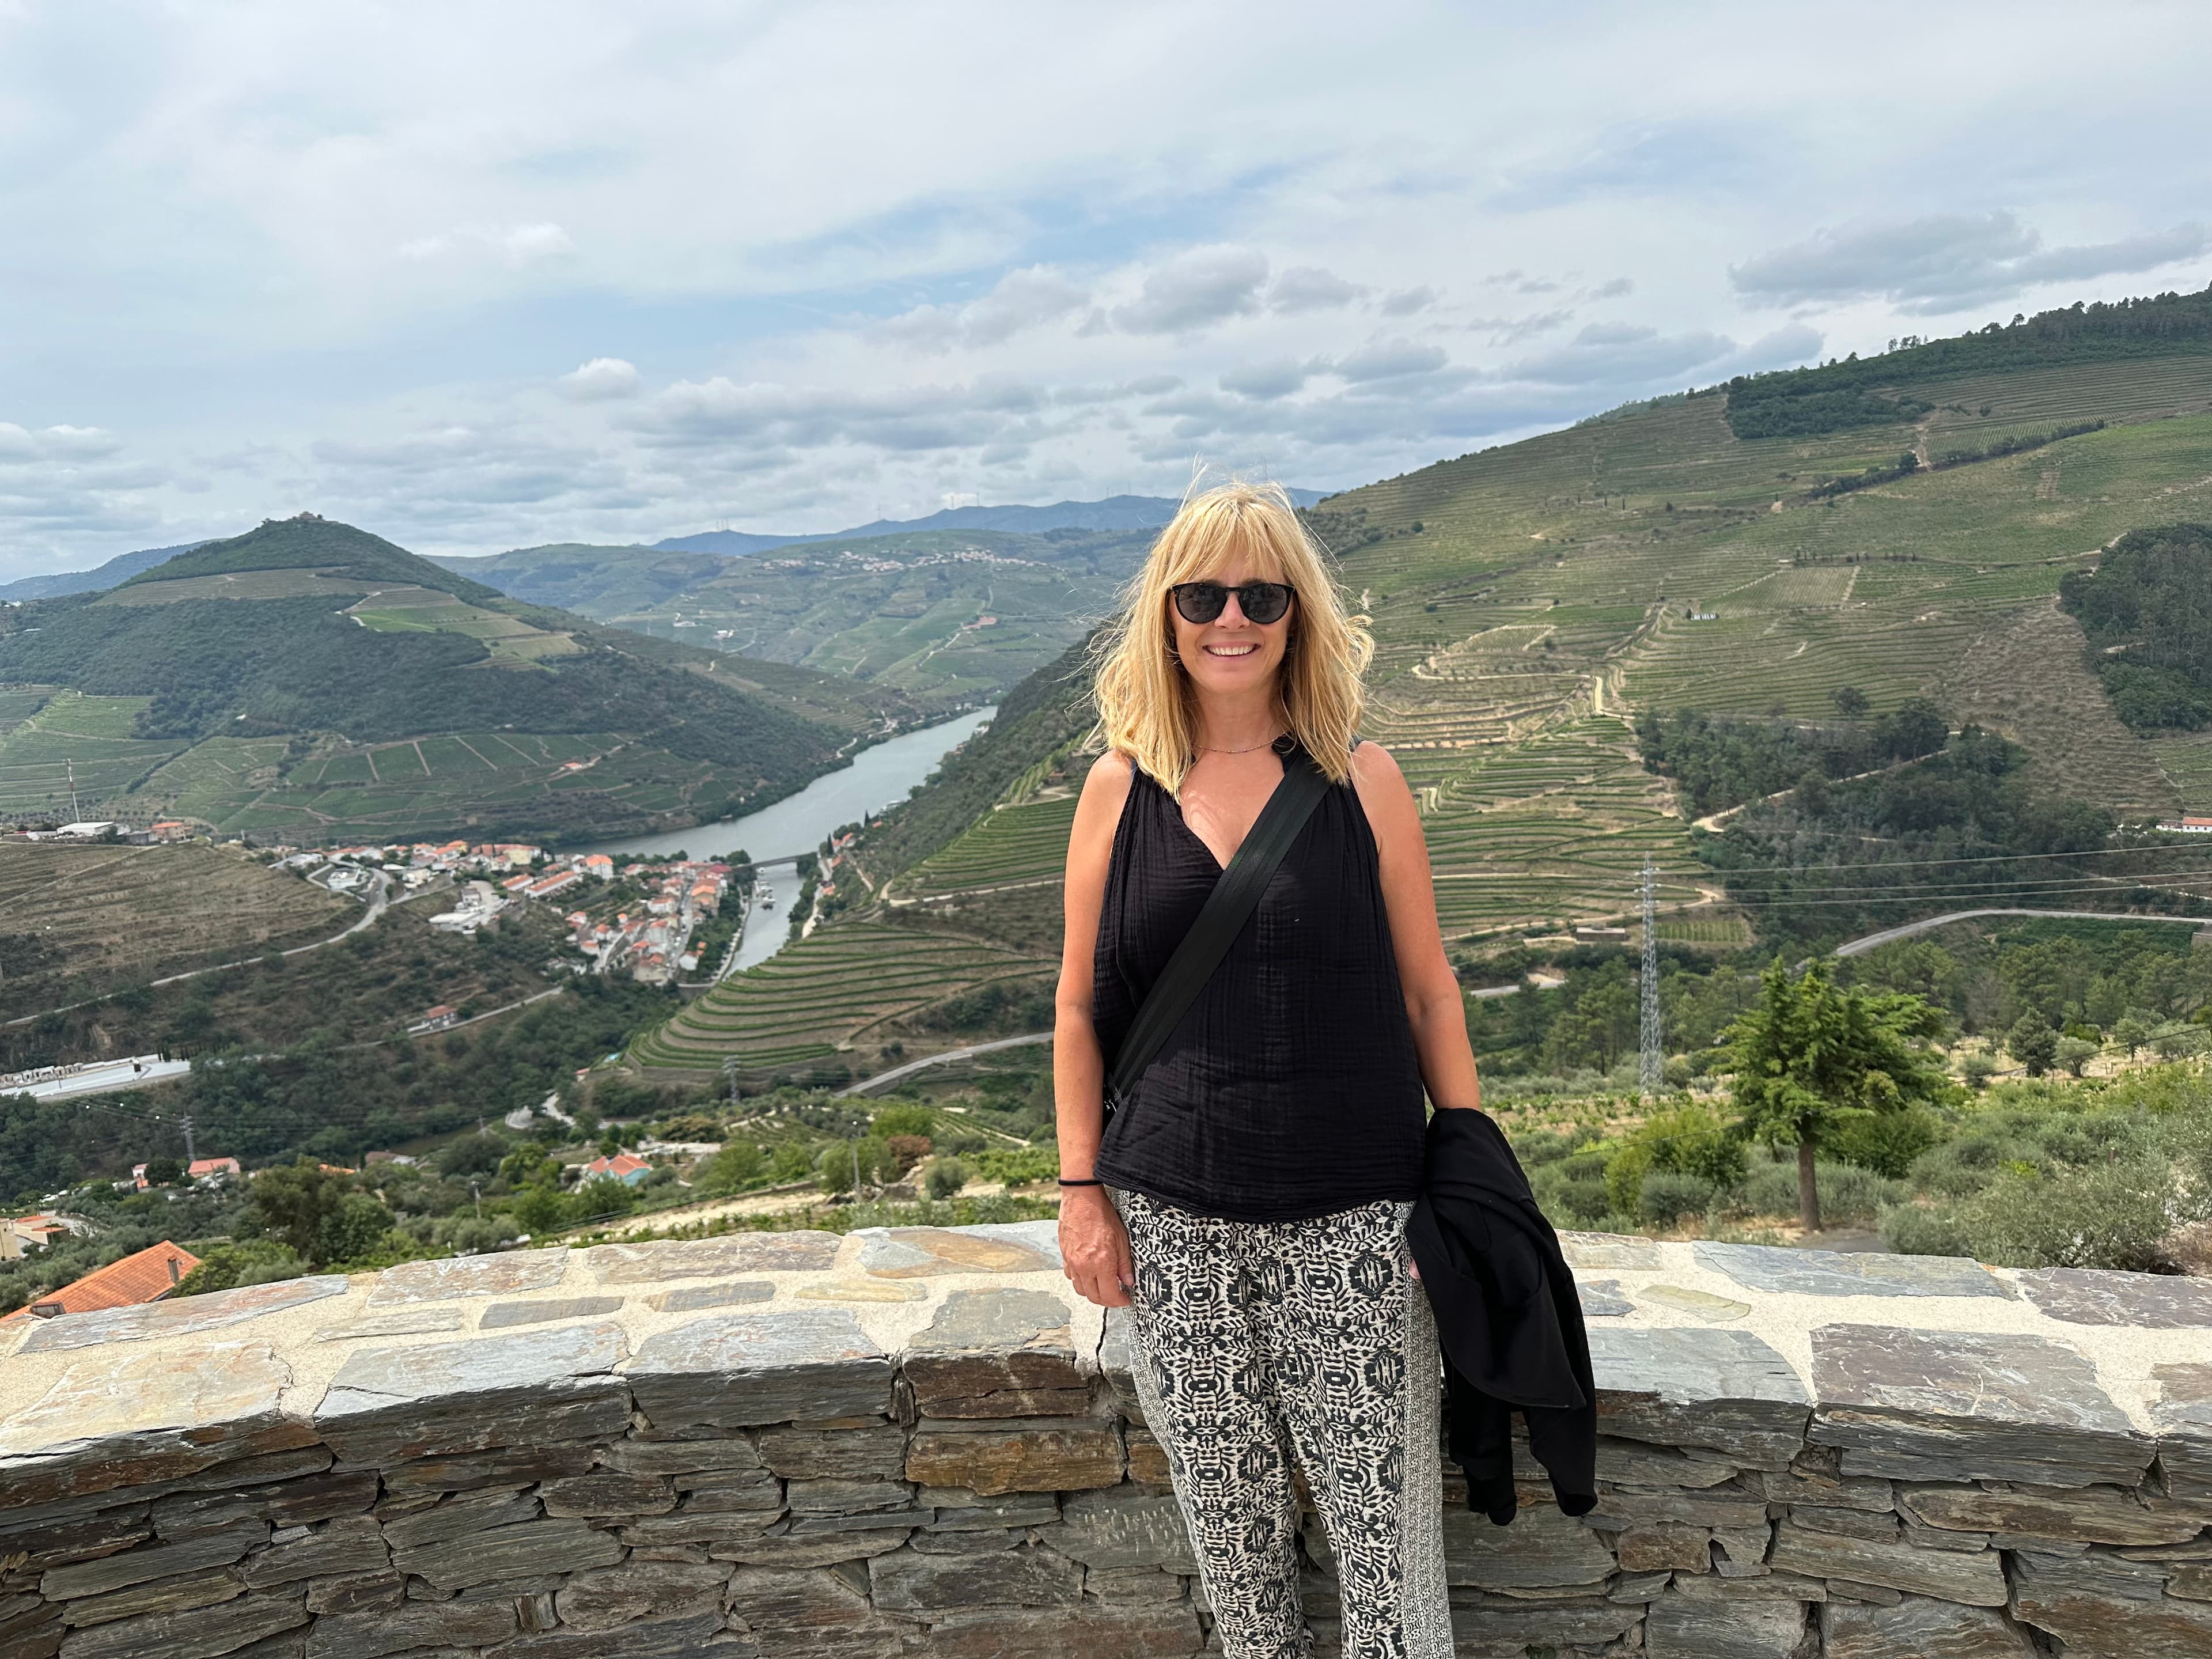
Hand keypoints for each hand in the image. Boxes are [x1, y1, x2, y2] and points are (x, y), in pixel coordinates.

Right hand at [1059, 1186, 1134, 1307]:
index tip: (1125, 1299)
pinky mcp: (1064, 1256)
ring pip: (1081, 1290)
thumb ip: (1124, 1264)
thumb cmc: (1101, 1214)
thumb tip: (1128, 1281)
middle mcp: (1084, 1267)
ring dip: (1093, 1292)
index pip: (1110, 1295)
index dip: (1120, 1301)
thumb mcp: (1122, 1238)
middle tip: (1117, 1295)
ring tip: (1103, 1286)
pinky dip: (1080, 1280)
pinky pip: (1071, 1276)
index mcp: (1101, 1264)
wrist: (1081, 1199)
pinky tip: (1088, 1273)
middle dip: (1107, 1301)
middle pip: (1094, 1297)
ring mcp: (1072, 1262)